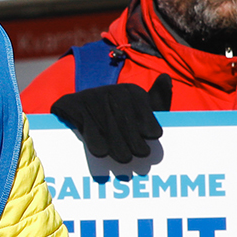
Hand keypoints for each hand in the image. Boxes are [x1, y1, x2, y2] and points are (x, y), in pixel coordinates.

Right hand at [49, 75, 171, 162]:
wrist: (78, 111)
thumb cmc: (118, 118)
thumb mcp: (140, 110)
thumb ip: (157, 100)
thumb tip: (165, 77)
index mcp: (130, 90)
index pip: (142, 107)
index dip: (148, 122)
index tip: (153, 136)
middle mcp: (110, 90)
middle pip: (125, 118)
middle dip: (135, 138)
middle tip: (141, 154)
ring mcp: (90, 97)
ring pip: (106, 125)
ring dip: (117, 145)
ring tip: (125, 159)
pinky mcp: (71, 104)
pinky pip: (86, 126)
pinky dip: (95, 141)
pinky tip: (102, 153)